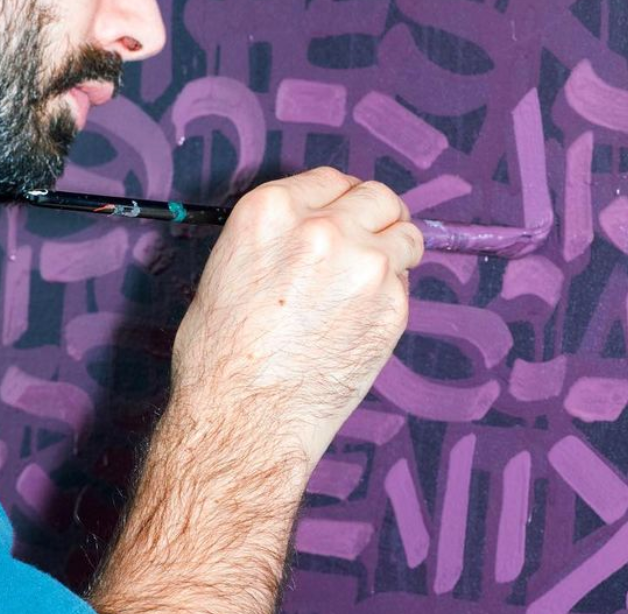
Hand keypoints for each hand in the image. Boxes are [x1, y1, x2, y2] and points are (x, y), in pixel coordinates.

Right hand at [170, 167, 423, 468]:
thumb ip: (277, 238)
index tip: (344, 212)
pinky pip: (405, 283)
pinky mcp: (393, 307)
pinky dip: (390, 294)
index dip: (338, 197)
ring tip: (371, 278)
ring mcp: (366, 267)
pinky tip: (361, 319)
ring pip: (405, 234)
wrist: (244, 420)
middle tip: (369, 237)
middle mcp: (324, 229)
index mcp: (272, 212)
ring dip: (393, 248)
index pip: (328, 179)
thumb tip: (310, 232)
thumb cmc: (222, 358)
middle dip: (374, 215)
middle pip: (376, 196)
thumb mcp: (228, 269)